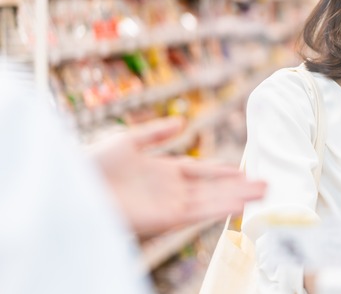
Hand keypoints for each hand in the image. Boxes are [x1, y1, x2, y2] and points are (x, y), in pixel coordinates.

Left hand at [91, 117, 266, 236]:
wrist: (74, 188)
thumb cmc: (93, 164)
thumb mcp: (128, 140)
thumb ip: (157, 133)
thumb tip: (183, 122)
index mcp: (163, 171)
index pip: (201, 172)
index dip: (222, 171)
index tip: (243, 169)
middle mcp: (171, 190)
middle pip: (213, 188)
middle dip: (239, 186)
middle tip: (266, 183)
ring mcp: (170, 205)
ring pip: (212, 201)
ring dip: (238, 197)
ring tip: (263, 193)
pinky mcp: (165, 218)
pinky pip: (200, 212)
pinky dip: (220, 208)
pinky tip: (238, 203)